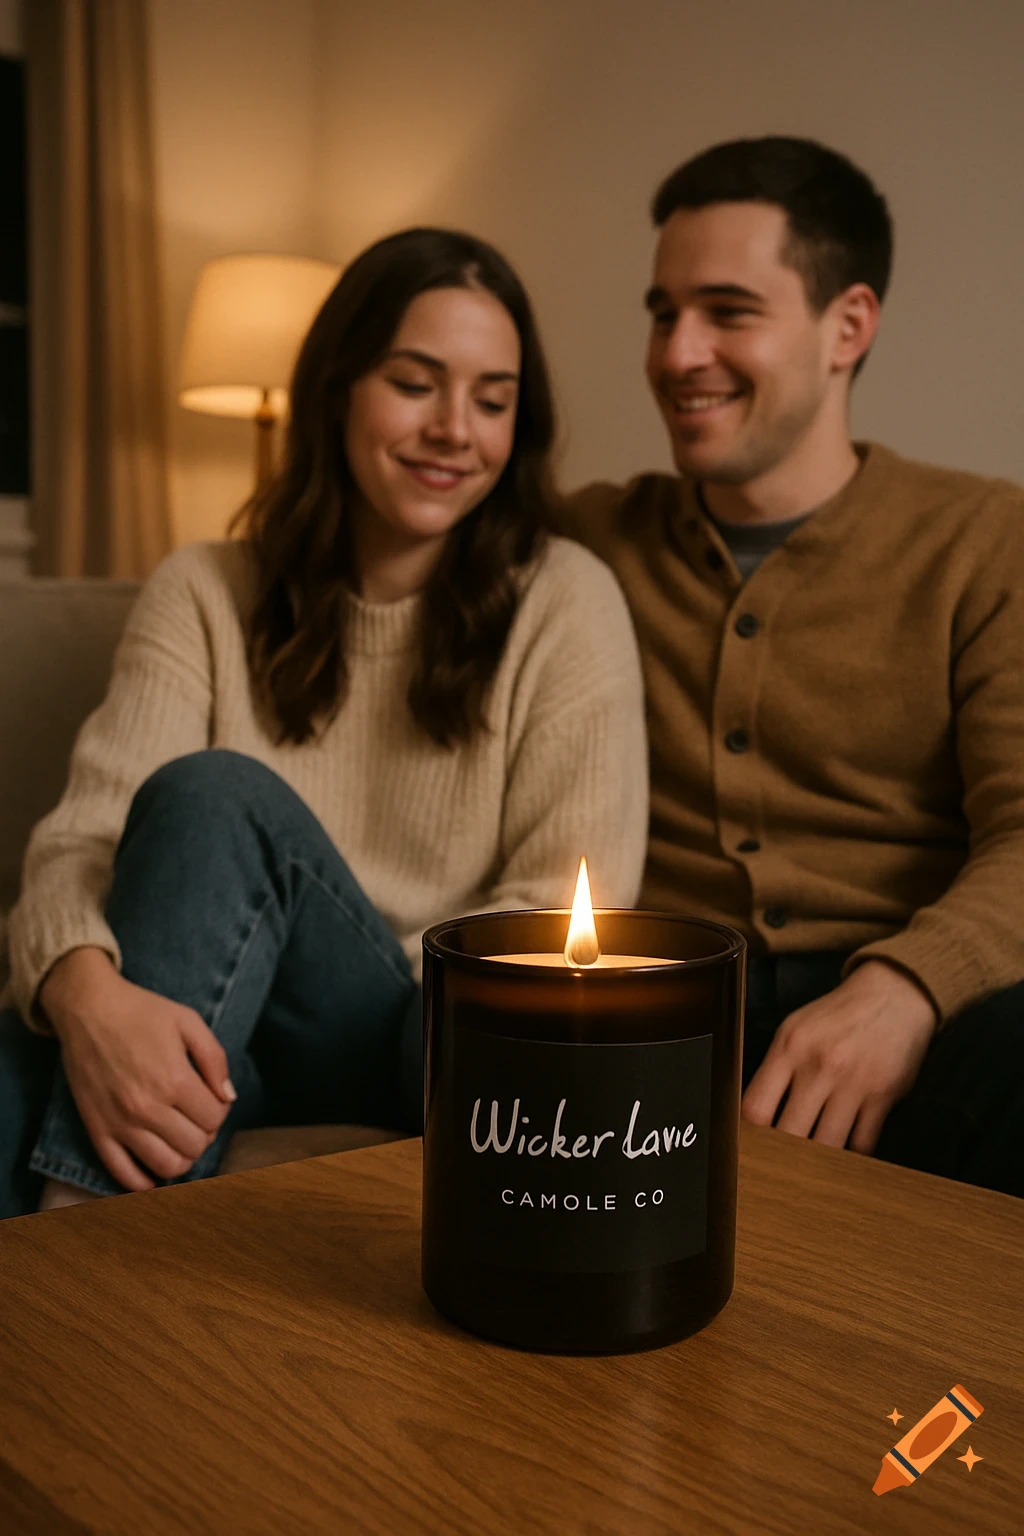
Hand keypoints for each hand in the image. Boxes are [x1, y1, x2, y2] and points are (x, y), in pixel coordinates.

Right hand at [39, 947, 236, 1191]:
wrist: (87, 1008)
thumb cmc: (141, 1011)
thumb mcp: (188, 1022)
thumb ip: (215, 1059)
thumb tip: (229, 1097)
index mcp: (174, 1079)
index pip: (214, 1119)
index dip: (220, 1109)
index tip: (211, 1097)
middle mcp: (148, 1107)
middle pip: (195, 1146)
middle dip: (204, 1133)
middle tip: (196, 1115)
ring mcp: (120, 1123)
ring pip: (166, 1166)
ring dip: (182, 1157)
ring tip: (179, 1138)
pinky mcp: (97, 1130)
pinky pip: (123, 1174)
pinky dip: (144, 1181)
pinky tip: (154, 1169)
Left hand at [741, 960, 936, 1154]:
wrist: (894, 995)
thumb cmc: (839, 1016)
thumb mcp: (795, 1029)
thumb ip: (776, 1068)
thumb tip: (754, 1114)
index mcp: (790, 1047)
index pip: (756, 1107)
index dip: (749, 1135)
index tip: (750, 1147)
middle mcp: (819, 1066)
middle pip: (790, 1133)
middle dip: (783, 1153)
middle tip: (781, 1163)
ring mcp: (853, 1083)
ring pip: (827, 1145)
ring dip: (818, 1158)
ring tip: (812, 1163)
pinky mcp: (883, 1096)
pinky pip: (862, 1143)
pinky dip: (852, 1153)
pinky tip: (844, 1149)